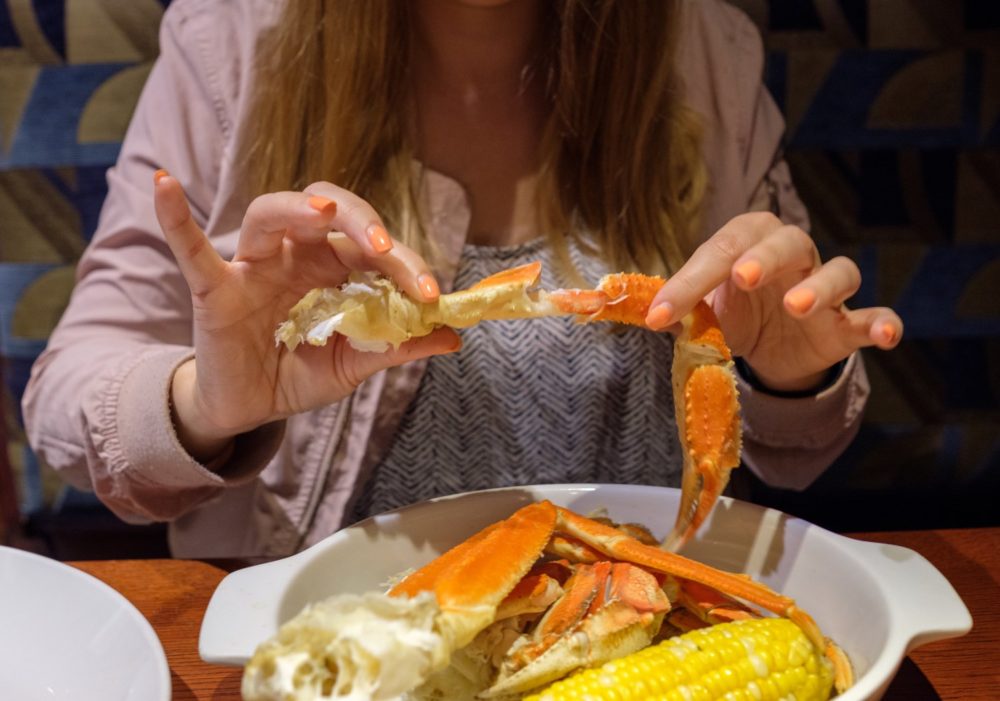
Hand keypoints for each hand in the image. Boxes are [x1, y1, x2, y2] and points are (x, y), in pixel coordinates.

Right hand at [153, 171, 459, 460]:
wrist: (248, 409)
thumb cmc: (297, 374)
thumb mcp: (353, 365)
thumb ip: (397, 348)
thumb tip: (453, 338)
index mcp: (331, 269)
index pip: (371, 250)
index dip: (404, 266)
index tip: (433, 296)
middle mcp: (294, 256)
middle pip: (325, 211)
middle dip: (361, 223)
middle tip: (386, 252)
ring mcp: (252, 267)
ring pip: (269, 214)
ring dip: (298, 210)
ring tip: (325, 216)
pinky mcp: (214, 289)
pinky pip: (191, 248)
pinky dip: (176, 218)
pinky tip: (165, 183)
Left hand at [644, 212, 901, 392]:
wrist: (772, 350)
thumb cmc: (737, 314)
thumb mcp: (703, 311)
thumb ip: (678, 309)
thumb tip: (643, 313)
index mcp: (749, 243)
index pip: (720, 250)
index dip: (689, 282)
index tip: (659, 315)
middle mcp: (793, 255)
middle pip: (787, 242)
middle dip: (764, 257)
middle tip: (741, 276)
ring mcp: (826, 288)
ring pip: (838, 271)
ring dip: (820, 286)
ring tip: (797, 306)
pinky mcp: (848, 323)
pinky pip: (875, 315)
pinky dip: (884, 322)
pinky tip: (883, 334)